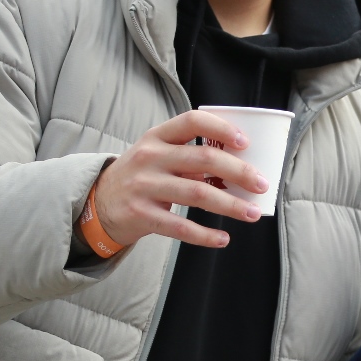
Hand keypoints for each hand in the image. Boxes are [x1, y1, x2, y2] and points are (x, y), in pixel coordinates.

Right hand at [89, 109, 269, 249]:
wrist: (99, 203)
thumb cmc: (142, 176)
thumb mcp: (158, 155)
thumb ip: (191, 156)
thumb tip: (243, 169)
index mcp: (157, 137)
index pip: (192, 121)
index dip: (221, 128)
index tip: (245, 142)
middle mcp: (150, 157)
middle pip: (204, 158)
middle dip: (240, 172)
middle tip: (262, 185)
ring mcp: (144, 186)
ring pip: (197, 194)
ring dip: (230, 205)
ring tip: (252, 214)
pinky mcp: (141, 214)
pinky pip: (180, 227)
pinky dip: (205, 235)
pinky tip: (223, 238)